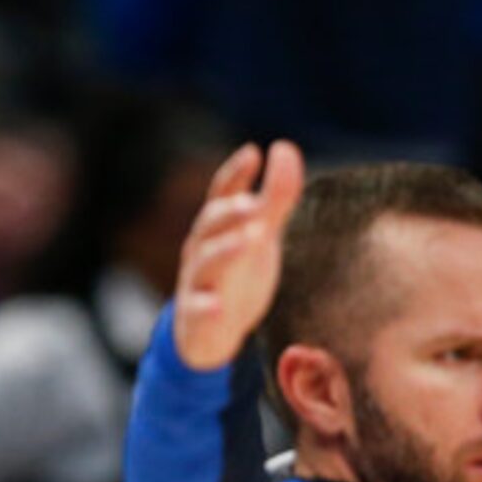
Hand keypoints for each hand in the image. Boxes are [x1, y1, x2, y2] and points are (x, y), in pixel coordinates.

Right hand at [171, 142, 306, 371]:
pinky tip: (218, 306)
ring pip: (204, 263)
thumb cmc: (236, 275)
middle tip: (254, 204)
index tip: (253, 154)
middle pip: (209, 225)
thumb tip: (285, 147)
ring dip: (223, 251)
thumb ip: (275, 195)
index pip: (221, 194)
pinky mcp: (196, 317)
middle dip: (229, 213)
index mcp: (217, 228)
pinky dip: (204, 307)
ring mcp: (197, 283)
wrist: (211, 333)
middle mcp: (202, 250)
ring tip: (246, 242)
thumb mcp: (259, 234)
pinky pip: (197, 310)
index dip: (235, 174)